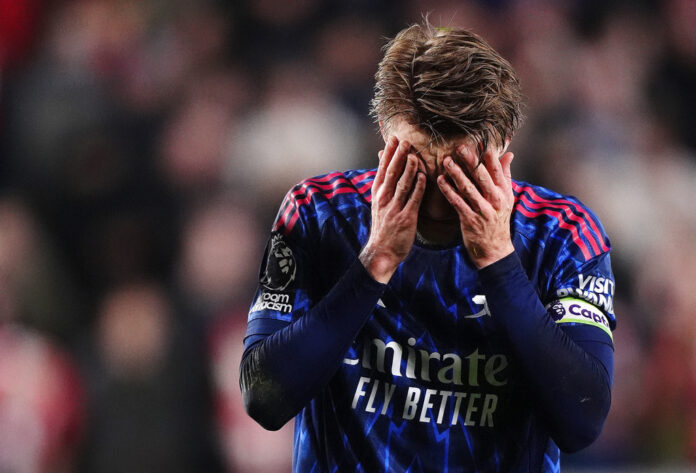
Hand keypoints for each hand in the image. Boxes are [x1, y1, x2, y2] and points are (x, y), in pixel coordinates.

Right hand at [360, 136, 425, 282]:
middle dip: (398, 156)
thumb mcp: (379, 204)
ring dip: (408, 169)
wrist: (382, 251)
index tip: (393, 138)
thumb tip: (383, 167)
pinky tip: (423, 176)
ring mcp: (394, 208)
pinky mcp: (406, 218)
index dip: (388, 153)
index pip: (383, 169)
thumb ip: (384, 185)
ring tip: (414, 155)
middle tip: (405, 141)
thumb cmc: (383, 227)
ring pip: (402, 184)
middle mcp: (384, 198)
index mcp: (378, 193)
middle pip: (392, 173)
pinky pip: (413, 199)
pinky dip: (418, 187)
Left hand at [436, 145, 514, 268]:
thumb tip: (509, 154)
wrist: (494, 250)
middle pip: (482, 176)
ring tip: (446, 161)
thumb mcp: (506, 198)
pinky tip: (441, 181)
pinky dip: (448, 190)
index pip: (497, 170)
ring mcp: (482, 210)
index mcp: (504, 192)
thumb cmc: (498, 220)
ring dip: (456, 173)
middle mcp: (495, 200)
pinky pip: (457, 202)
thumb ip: (505, 175)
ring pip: (468, 188)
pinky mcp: (470, 220)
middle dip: (470, 161)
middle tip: (459, 147)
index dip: (488, 155)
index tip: (479, 141)